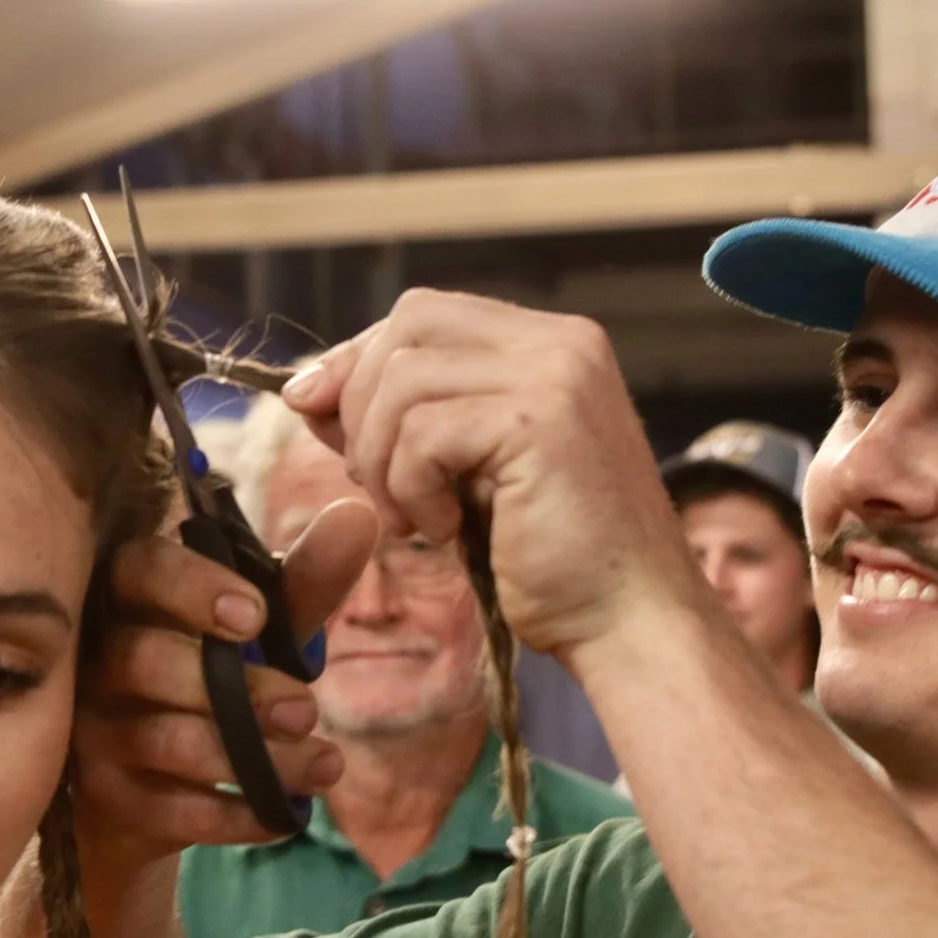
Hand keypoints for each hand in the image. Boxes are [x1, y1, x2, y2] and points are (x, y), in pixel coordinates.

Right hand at [73, 498, 379, 874]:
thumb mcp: (261, 632)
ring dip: (253, 758)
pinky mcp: (102, 799)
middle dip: (237, 690)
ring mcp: (90, 730)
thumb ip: (304, 580)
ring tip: (328, 765)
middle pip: (143, 659)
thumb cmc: (211, 680)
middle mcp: (94, 656)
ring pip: (163, 740)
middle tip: (309, 709)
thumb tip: (359, 514)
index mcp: (128, 594)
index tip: (256, 618)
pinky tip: (286, 816)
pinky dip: (234, 817)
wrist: (156, 792)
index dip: (193, 588)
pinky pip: (167, 811)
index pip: (140, 568)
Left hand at [286, 288, 699, 663]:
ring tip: (417, 519)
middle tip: (373, 484)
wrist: (631, 622)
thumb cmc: (552, 562)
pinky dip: (411, 487)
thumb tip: (307, 390)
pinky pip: (423, 432)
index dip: (358, 361)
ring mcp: (555, 374)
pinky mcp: (540, 419)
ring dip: (382, 460)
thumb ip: (406, 421)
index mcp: (551, 344)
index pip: (423, 315)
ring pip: (404, 379)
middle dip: (361, 404)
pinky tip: (445, 529)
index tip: (320, 417)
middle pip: (408, 325)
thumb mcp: (468, 473)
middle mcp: (560, 342)